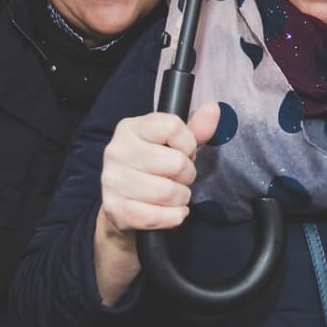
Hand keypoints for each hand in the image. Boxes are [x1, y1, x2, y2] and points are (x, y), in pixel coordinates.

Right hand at [93, 102, 219, 305]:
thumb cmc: (154, 167)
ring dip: (181, 198)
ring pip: (167, 192)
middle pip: (175, 163)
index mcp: (131, 127)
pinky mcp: (115, 209)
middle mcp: (116, 151)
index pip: (173, 127)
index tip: (185, 152)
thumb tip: (213, 108)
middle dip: (188, 175)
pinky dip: (173, 217)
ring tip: (176, 195)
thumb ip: (196, 128)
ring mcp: (112, 181)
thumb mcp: (174, 143)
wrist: (123, 203)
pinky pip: (156, 216)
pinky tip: (171, 211)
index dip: (188, 143)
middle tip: (181, 178)